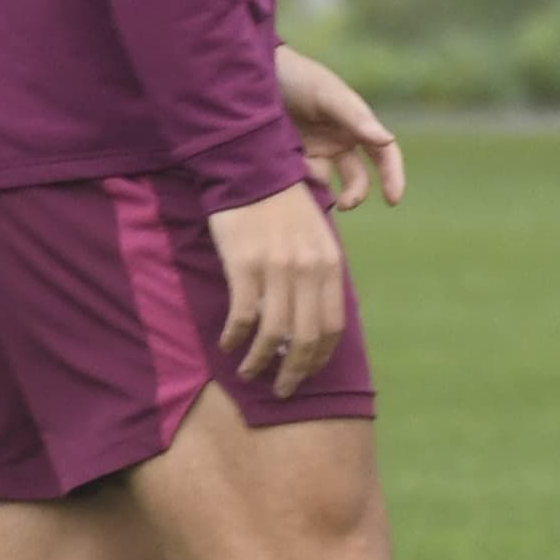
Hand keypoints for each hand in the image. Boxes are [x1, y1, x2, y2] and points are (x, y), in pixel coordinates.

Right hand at [205, 182, 350, 396]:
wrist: (250, 169)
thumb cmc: (282, 205)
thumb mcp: (315, 236)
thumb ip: (319, 273)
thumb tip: (315, 318)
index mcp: (330, 264)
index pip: (332, 326)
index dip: (319, 358)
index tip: (305, 373)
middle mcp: (308, 269)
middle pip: (307, 338)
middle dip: (294, 372)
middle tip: (281, 390)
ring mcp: (277, 268)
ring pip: (274, 334)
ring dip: (261, 362)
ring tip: (248, 373)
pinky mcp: (244, 264)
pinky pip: (243, 315)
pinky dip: (236, 337)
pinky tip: (227, 344)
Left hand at [278, 44, 406, 214]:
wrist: (251, 77)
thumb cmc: (297, 77)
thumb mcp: (326, 95)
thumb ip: (356, 118)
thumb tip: (388, 140)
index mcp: (356, 124)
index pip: (384, 155)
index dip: (393, 177)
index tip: (393, 200)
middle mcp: (339, 141)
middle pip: (358, 179)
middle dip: (354, 195)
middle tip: (344, 204)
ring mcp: (314, 153)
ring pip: (328, 184)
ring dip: (320, 187)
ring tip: (301, 172)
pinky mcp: (290, 162)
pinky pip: (301, 182)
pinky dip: (297, 183)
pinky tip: (282, 166)